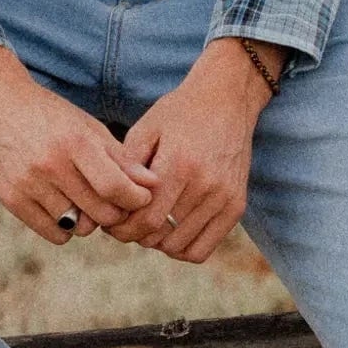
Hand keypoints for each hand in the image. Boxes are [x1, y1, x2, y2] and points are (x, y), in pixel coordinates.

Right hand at [0, 43, 156, 245]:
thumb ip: (120, 157)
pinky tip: (65, 210)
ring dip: (89, 220)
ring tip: (86, 202)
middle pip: (100, 212)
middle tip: (116, 203)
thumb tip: (153, 184)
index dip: (135, 199)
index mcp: (75, 142)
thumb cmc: (47, 113)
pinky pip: (53, 233)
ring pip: (78, 226)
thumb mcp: (86, 126)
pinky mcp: (10, 198)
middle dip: (116, 213)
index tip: (139, 198)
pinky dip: (65, 228)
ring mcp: (28, 183)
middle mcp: (51, 164)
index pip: (116, 188)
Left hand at [112, 38, 280, 263]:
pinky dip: (182, 248)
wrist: (227, 99)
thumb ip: (127, 166)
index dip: (123, 229)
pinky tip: (170, 230)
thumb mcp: (146, 129)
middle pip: (161, 236)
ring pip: (180, 247)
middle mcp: (205, 184)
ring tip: (148, 225)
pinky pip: (204, 248)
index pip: (146, 219)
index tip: (112, 223)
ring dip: (158, 243)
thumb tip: (111, 203)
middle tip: (126, 223)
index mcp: (178, 164)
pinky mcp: (236, 205)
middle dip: (135, 236)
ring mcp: (224, 197)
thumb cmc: (179, 112)